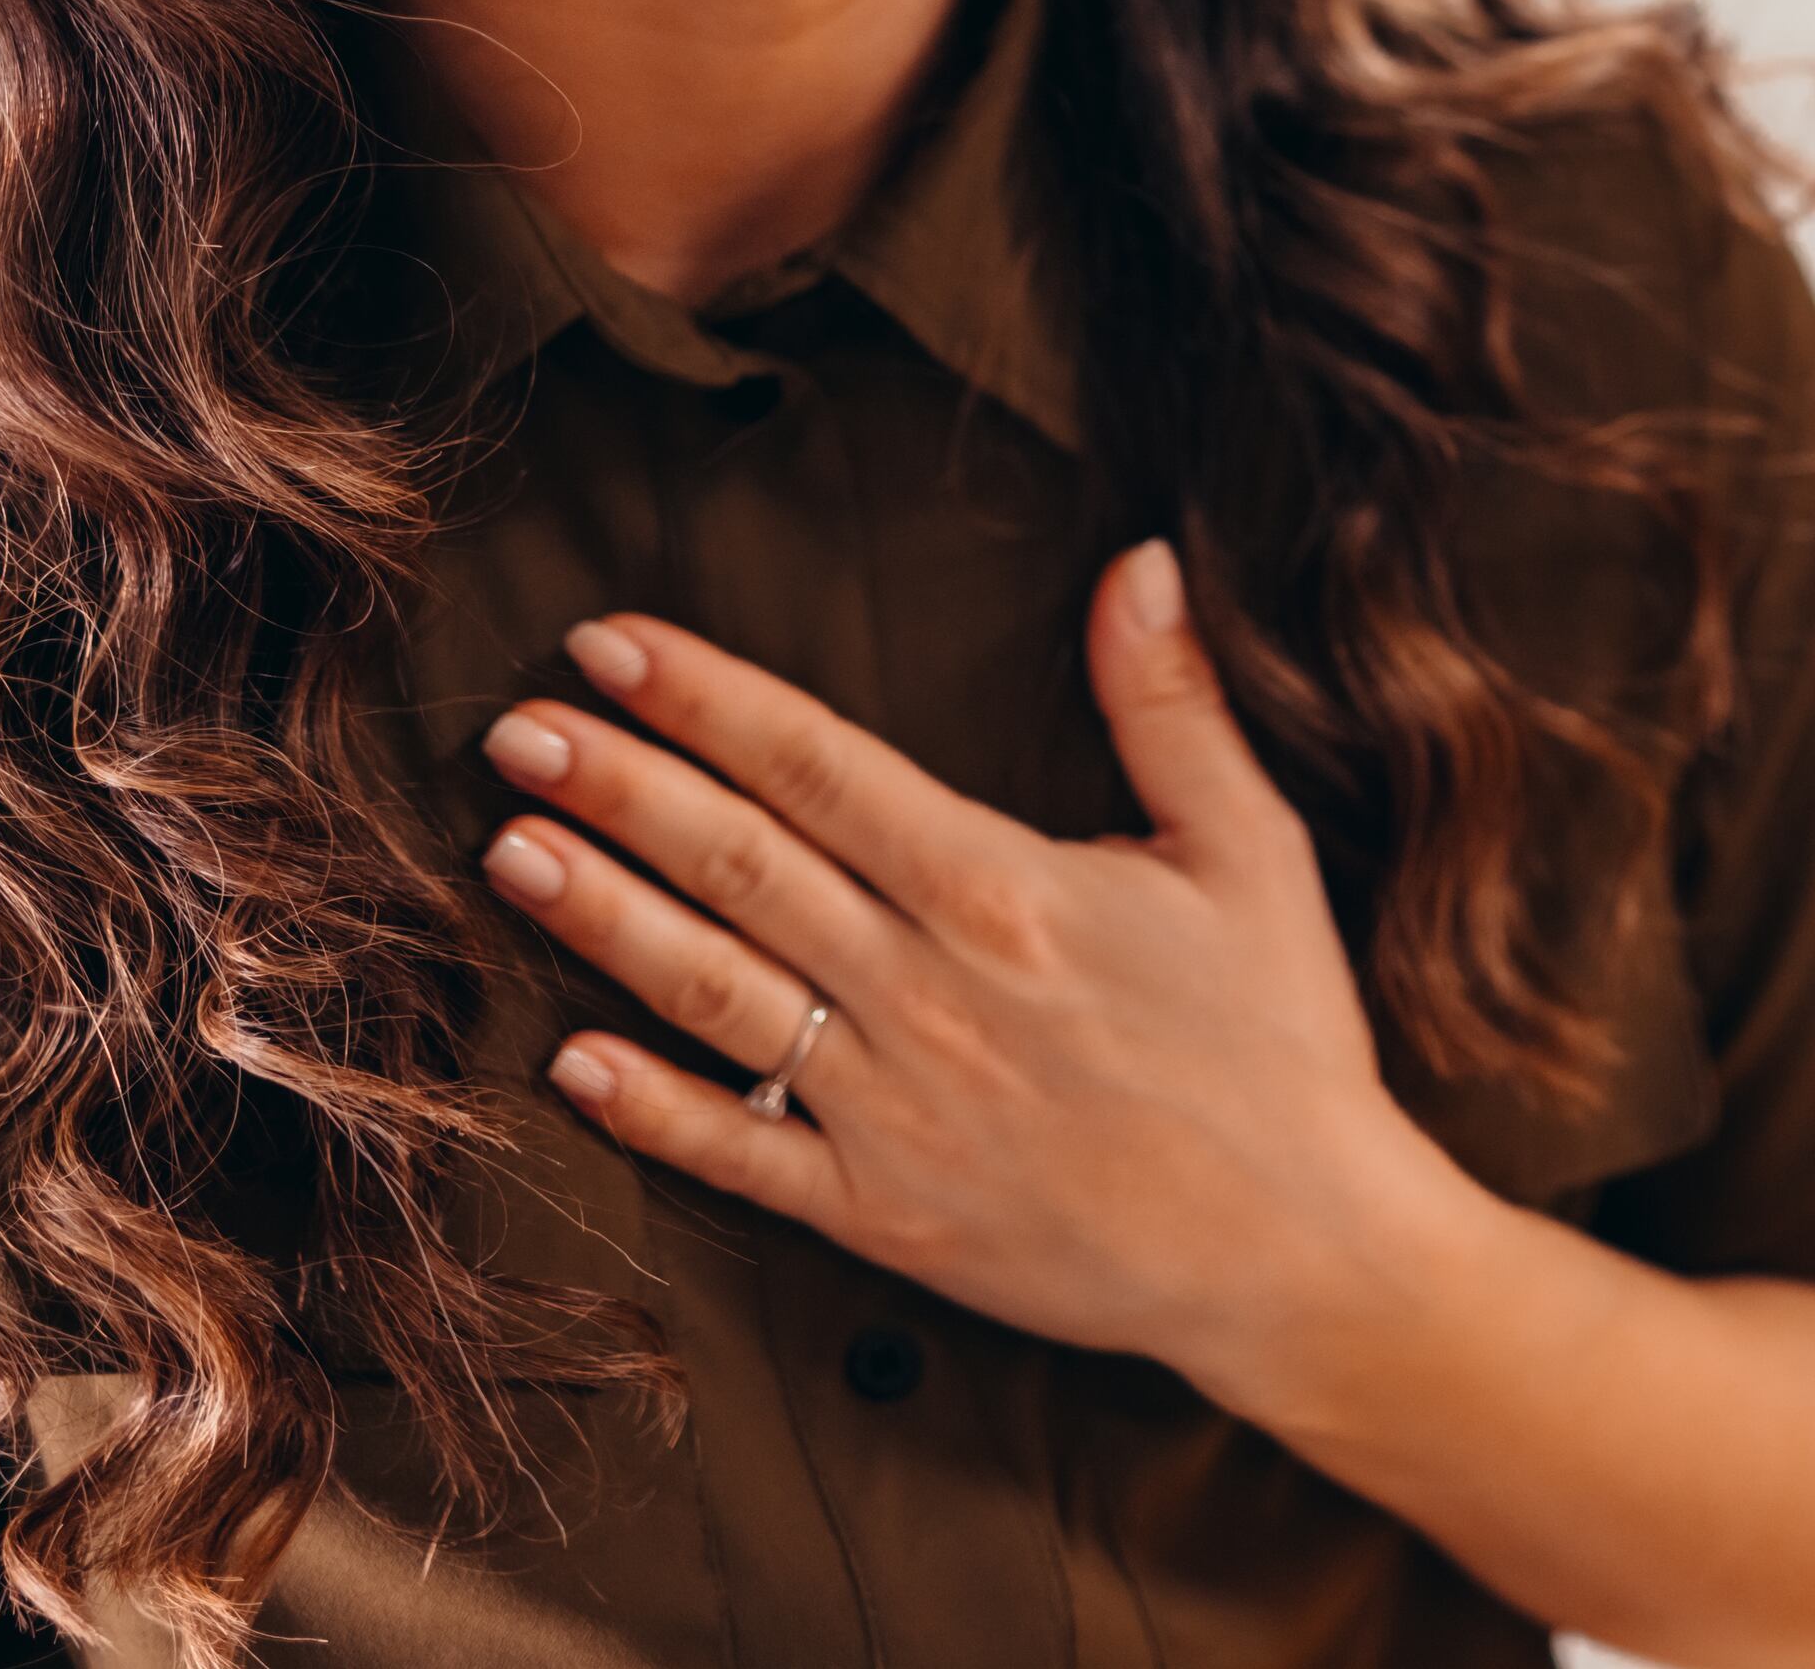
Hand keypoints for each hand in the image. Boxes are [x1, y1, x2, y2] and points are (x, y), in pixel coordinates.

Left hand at [472, 542, 1468, 1410]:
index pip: (819, 765)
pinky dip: (653, 1111)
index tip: (608, 645)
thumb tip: (1142, 561)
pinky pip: (744, 1155)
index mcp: (1005, 891)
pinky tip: (570, 1062)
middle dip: (619, 788)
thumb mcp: (1252, 850)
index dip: (704, 698)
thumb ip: (1173, 705)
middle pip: (743, 865)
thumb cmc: (1284, 1042)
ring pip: (721, 994)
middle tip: (513, 730)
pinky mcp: (886, 1216)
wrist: (1303, 1253)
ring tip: (511, 852)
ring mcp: (897, 1110)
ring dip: (606, 920)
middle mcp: (931, 992)